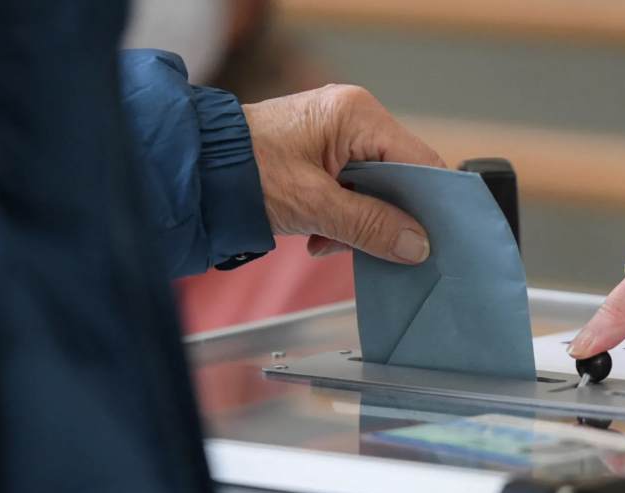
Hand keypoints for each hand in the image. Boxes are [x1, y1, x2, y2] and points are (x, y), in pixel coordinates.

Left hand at [242, 85, 445, 263]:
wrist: (195, 172)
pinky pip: (354, 190)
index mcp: (357, 115)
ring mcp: (338, 134)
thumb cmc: (244, 172)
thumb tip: (417, 246)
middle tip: (371, 246)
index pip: (419, 160)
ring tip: (326, 239)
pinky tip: (318, 234)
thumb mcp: (313, 205)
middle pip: (399, 176)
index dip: (429, 202)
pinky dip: (342, 218)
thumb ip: (369, 225)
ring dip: (359, 222)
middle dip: (385, 217)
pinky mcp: (324, 153)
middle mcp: (354, 117)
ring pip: (376, 188)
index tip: (429, 239)